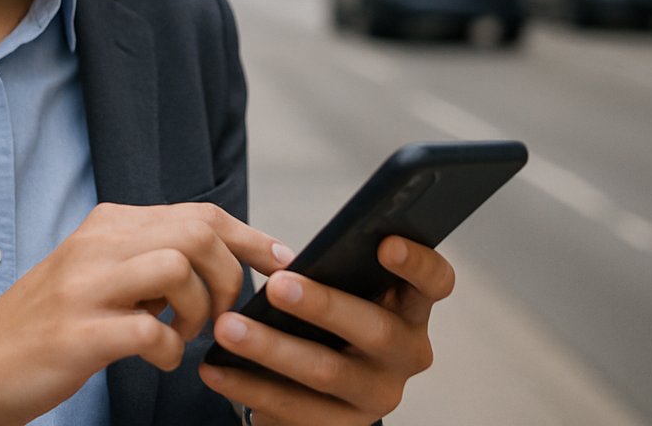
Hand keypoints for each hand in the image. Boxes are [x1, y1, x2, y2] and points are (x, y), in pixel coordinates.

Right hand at [0, 201, 289, 425]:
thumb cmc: (50, 325)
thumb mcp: (100, 274)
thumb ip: (150, 259)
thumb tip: (222, 261)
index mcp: (108, 225)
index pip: (200, 213)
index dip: (252, 238)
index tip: (283, 264)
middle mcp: (97, 244)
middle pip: (198, 232)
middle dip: (230, 278)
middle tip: (218, 316)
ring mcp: (84, 286)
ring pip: (179, 267)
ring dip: (200, 311)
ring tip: (183, 335)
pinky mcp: (77, 332)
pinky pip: (150, 329)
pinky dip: (169, 350)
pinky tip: (158, 359)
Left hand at [196, 236, 455, 424]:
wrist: (318, 388)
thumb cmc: (327, 319)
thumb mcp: (340, 291)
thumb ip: (331, 271)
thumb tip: (283, 261)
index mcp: (410, 309)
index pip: (435, 282)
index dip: (417, 263)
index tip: (386, 243)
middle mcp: (405, 353)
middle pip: (374, 329)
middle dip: (323, 305)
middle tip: (276, 287)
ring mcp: (376, 395)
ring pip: (326, 372)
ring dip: (271, 348)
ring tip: (226, 328)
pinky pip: (294, 410)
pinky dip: (249, 386)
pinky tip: (217, 369)